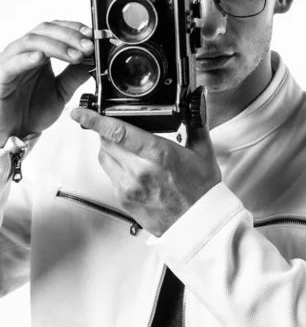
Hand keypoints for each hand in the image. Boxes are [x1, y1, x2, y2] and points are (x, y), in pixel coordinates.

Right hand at [0, 20, 93, 144]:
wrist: (15, 132)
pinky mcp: (0, 76)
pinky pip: (12, 63)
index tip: (93, 35)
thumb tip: (95, 60)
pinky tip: (40, 57)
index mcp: (39, 53)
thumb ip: (75, 75)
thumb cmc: (31, 111)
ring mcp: (10, 62)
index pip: (56, 29)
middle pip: (45, 30)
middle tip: (89, 46)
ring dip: (56, 46)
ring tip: (75, 56)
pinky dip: (26, 58)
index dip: (74, 28)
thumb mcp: (62, 92)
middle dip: (70, 36)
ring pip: (30, 41)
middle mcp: (24, 53)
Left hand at [70, 109, 221, 236]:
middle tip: (114, 124)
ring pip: (104, 157)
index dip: (94, 119)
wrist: (199, 225)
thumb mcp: (203, 153)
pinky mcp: (124, 200)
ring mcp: (128, 187)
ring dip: (109, 147)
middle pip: (106, 141)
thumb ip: (196, 124)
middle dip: (107, 130)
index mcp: (157, 154)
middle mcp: (139, 171)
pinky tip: (132, 166)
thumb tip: (196, 101)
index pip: (117, 131)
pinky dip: (115, 165)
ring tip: (126, 146)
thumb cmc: (202, 192)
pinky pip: (110, 175)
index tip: (80, 111)